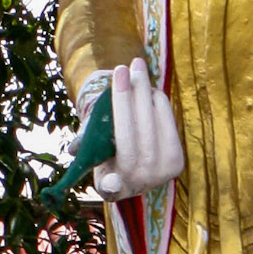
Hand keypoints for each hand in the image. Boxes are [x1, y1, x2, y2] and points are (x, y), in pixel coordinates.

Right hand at [94, 58, 183, 200]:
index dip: (111, 184)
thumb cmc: (108, 157)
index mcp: (111, 188)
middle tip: (120, 70)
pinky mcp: (178, 159)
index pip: (111, 187)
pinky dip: (157, 100)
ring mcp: (161, 173)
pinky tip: (146, 85)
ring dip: (144, 91)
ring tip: (136, 65)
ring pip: (152, 124)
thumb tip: (74, 147)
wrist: (138, 170)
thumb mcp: (92, 157)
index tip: (111, 179)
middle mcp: (138, 184)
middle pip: (131, 137)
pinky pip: (168, 121)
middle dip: (125, 100)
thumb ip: (85, 149)